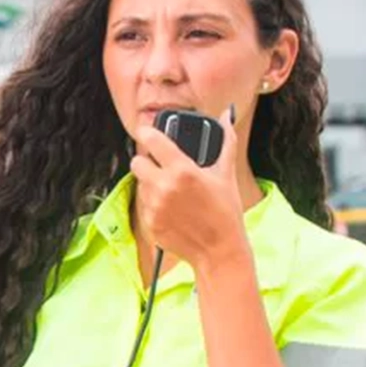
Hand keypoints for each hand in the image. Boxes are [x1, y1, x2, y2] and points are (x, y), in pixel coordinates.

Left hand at [128, 105, 247, 271]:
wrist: (219, 251)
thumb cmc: (226, 212)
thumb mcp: (226, 174)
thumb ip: (226, 140)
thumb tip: (228, 115)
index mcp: (182, 171)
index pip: (151, 140)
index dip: (147, 132)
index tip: (147, 131)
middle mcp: (164, 187)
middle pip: (137, 161)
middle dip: (147, 161)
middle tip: (160, 166)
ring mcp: (154, 207)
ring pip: (140, 184)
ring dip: (150, 184)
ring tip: (171, 190)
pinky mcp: (150, 224)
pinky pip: (144, 205)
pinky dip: (153, 205)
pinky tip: (171, 209)